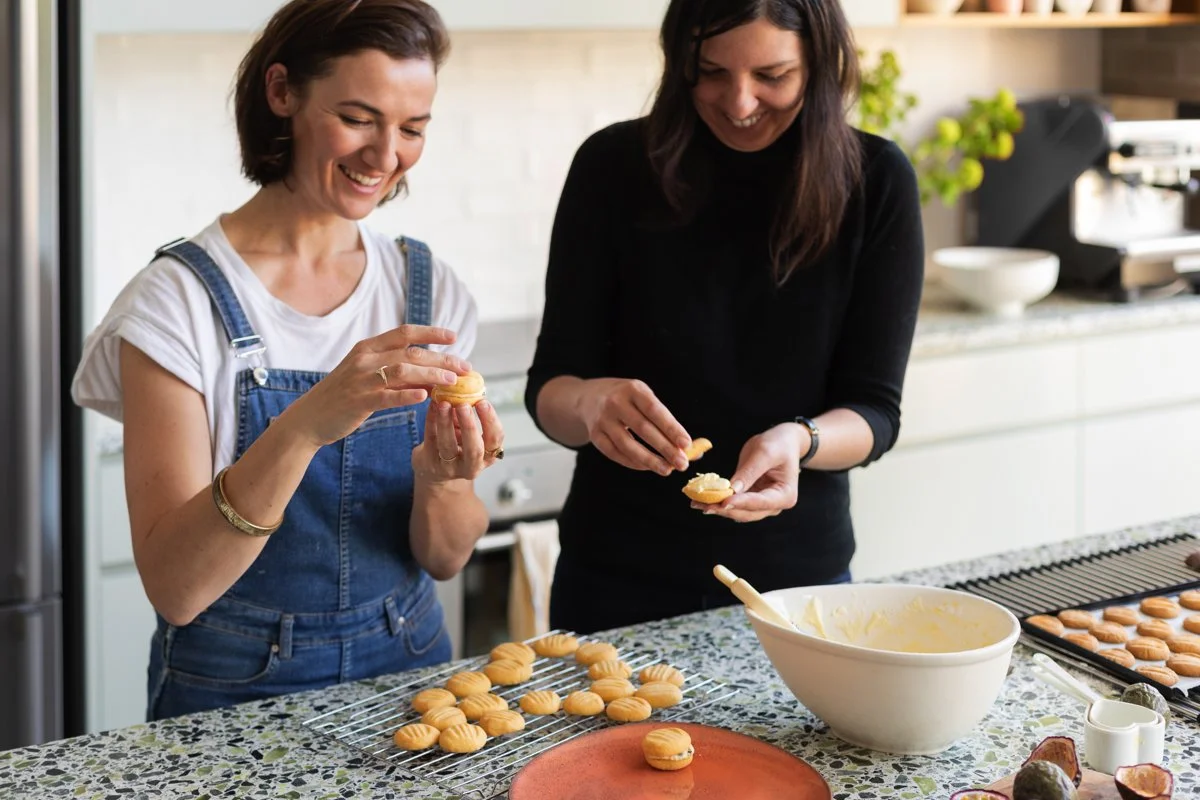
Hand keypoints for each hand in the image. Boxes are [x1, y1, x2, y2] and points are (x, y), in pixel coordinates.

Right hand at [282, 324, 468, 448]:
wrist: (310, 418)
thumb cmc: (344, 396)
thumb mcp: (367, 375)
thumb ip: (396, 371)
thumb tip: (432, 373)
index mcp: (367, 347)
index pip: (404, 332)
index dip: (431, 333)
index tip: (454, 337)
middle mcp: (364, 359)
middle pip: (410, 353)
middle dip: (441, 359)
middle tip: (465, 367)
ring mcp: (361, 379)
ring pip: (403, 372)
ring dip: (431, 375)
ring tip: (452, 381)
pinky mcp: (358, 401)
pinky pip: (387, 396)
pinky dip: (407, 395)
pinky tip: (425, 397)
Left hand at [412, 400, 504, 482]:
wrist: (434, 468)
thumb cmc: (458, 444)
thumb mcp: (469, 433)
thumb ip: (471, 415)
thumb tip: (468, 387)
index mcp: (488, 456)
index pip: (495, 439)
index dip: (490, 421)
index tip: (483, 402)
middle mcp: (472, 466)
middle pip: (474, 449)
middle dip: (469, 425)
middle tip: (464, 405)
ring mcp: (450, 468)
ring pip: (448, 445)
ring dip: (446, 422)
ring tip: (444, 403)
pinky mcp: (430, 463)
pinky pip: (431, 439)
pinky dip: (431, 420)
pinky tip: (432, 405)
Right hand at [577, 378, 691, 474]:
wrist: (589, 398)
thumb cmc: (628, 400)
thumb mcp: (645, 399)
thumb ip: (666, 421)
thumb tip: (694, 448)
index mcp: (633, 389)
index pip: (655, 410)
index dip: (671, 428)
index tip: (686, 444)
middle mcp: (615, 402)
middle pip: (643, 429)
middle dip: (665, 448)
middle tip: (682, 463)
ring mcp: (602, 419)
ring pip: (628, 445)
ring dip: (650, 460)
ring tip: (667, 470)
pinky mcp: (595, 435)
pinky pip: (615, 453)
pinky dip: (633, 463)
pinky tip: (648, 467)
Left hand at [692, 423, 805, 522]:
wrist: (782, 442)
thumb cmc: (778, 444)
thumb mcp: (764, 453)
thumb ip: (749, 471)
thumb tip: (731, 490)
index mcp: (785, 495)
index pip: (760, 502)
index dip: (740, 502)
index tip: (723, 502)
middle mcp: (774, 505)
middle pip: (747, 512)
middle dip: (724, 509)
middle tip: (703, 505)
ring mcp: (762, 505)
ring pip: (738, 512)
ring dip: (718, 508)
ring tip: (696, 503)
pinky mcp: (750, 499)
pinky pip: (733, 503)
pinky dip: (719, 502)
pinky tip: (701, 499)